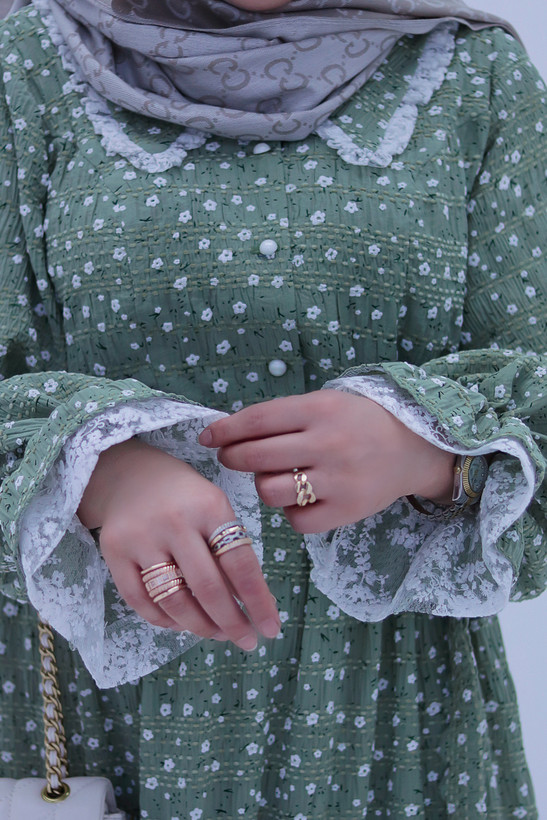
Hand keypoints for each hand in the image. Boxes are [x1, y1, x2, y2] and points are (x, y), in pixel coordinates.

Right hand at [78, 438, 279, 647]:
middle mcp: (175, 521)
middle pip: (208, 587)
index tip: (271, 629)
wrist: (128, 473)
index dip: (258, 602)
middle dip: (232, 622)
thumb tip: (251, 605)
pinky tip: (181, 624)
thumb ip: (230, 549)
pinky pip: (140, 601)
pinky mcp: (114, 551)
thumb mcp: (214, 508)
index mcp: (209, 506)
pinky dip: (163, 620)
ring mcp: (141, 537)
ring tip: (217, 634)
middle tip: (246, 641)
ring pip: (174, 600)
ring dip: (200, 626)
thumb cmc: (184, 496)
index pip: (240, 564)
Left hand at [199, 390, 454, 532]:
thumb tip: (228, 433)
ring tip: (276, 477)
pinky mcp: (346, 510)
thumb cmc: (356, 423)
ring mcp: (338, 480)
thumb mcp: (324, 404)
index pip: (257, 420)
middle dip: (233, 458)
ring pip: (271, 491)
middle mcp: (327, 443)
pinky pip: (297, 521)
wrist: (412, 448)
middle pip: (256, 457)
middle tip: (231, 457)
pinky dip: (291, 512)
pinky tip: (301, 499)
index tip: (207, 437)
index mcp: (319, 410)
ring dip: (264, 485)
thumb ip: (282, 417)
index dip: (225, 430)